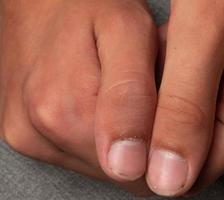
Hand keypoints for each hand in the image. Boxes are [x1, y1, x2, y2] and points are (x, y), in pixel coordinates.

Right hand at [0, 0, 156, 194]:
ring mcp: (28, 135)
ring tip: (120, 95)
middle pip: (115, 171)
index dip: (160, 148)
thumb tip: (128, 166)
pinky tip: (98, 101)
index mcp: (67, 113)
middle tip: (142, 95)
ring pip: (98, 164)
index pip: (135, 173)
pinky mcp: (24, 133)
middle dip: (140, 140)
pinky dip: (96, 133)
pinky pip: (76, 152)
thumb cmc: (88, 7)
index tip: (163, 115)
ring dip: (118, 136)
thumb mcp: (128, 34)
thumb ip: (133, 100)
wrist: (42, 1)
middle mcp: (39, 132)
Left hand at [146, 0, 223, 196]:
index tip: (123, 132)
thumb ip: (185, 106)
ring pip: (181, 132)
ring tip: (150, 69)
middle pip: (189, 155)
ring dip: (155, 110)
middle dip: (153, 131)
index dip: (154, 159)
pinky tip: (157, 63)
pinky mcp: (222, 85)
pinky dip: (161, 91)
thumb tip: (169, 178)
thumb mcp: (204, 30)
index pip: (197, 171)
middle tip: (136, 90)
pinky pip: (182, 106)